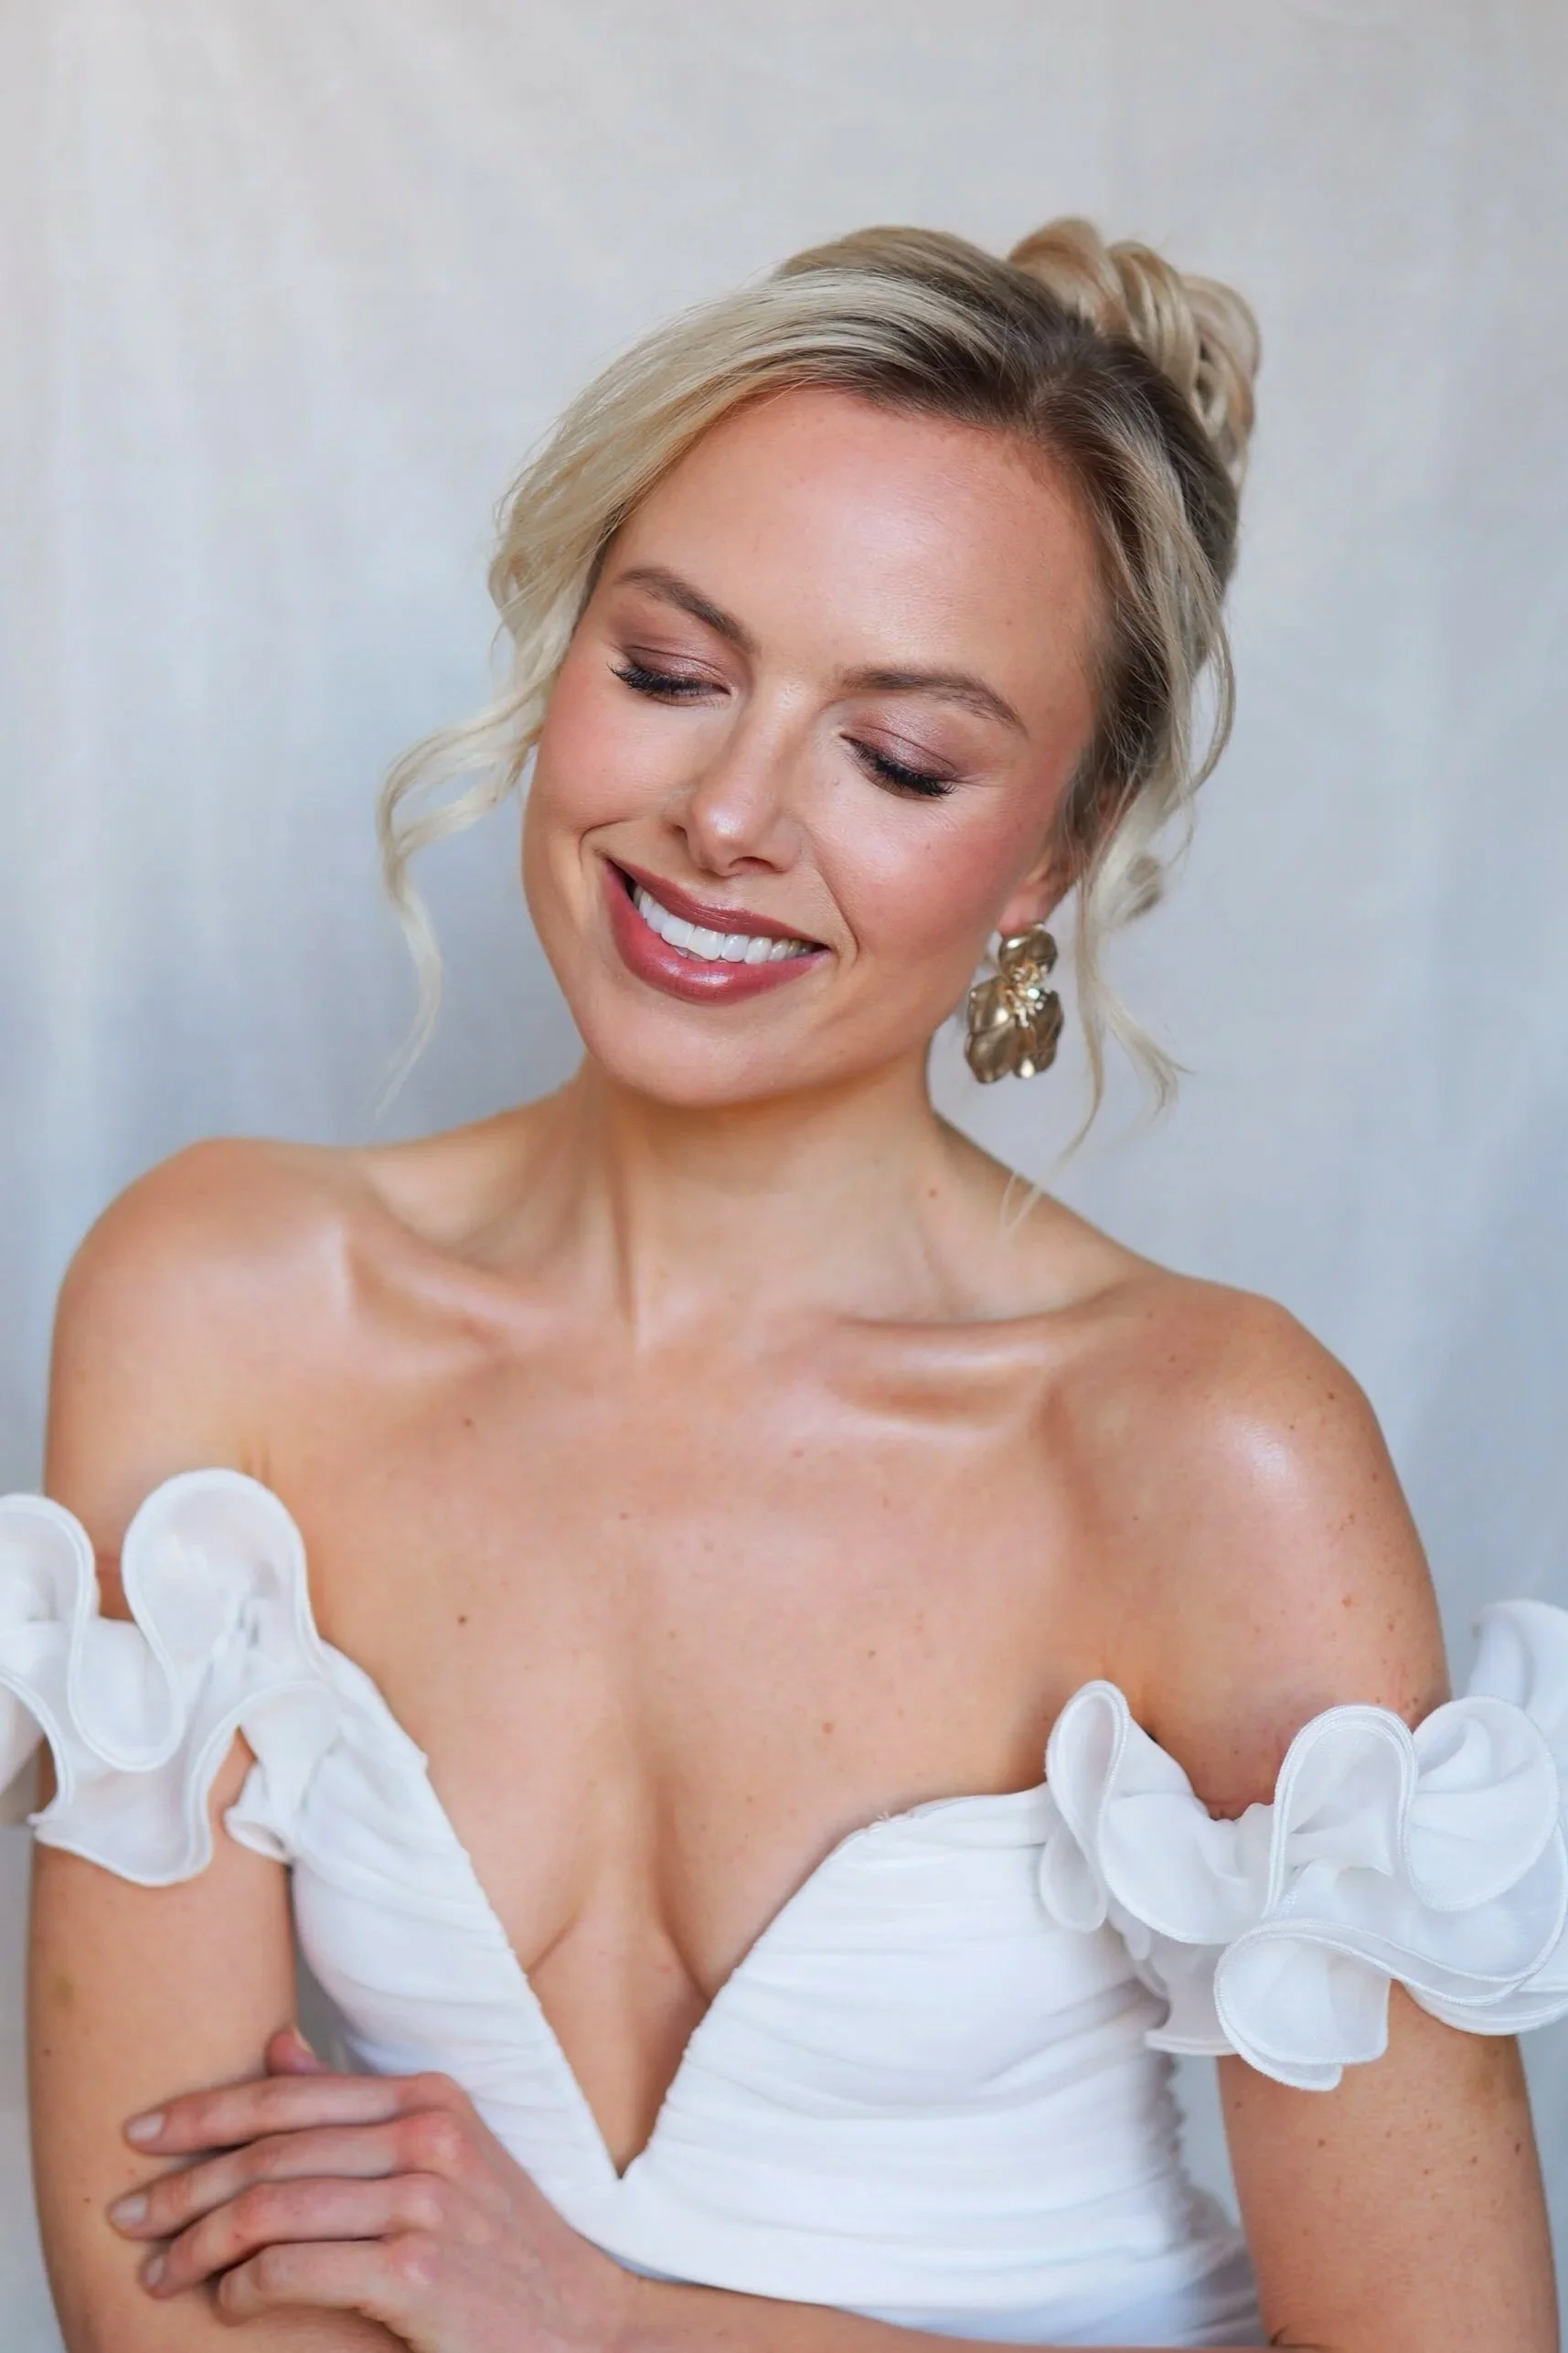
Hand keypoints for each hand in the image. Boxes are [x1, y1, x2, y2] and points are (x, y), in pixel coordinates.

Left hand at [107, 2027, 639, 2350]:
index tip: (141, 2135)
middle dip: (185, 2184)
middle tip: (129, 2216)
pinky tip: (226, 2303)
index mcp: (428, 2098)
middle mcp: (427, 2135)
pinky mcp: (417, 2270)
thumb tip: (274, 2046)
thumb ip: (356, 2107)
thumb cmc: (502, 2247)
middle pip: (270, 2150)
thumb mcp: (442, 2155)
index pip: (288, 2093)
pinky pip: (294, 2269)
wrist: (583, 2325)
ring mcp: (425, 2200)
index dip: (205, 2112)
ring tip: (162, 2271)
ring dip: (199, 2244)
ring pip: (270, 2209)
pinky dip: (242, 2287)